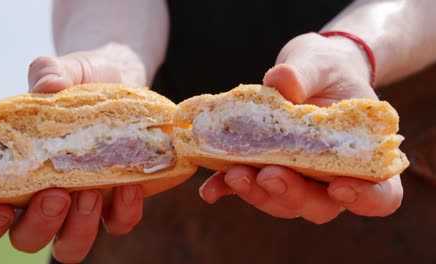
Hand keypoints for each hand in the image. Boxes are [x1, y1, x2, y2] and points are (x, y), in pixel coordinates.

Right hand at [0, 45, 144, 262]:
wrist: (121, 80)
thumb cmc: (81, 80)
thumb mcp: (62, 71)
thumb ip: (48, 73)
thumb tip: (47, 85)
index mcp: (16, 170)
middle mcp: (44, 194)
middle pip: (26, 236)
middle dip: (38, 225)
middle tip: (55, 195)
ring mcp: (82, 202)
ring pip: (69, 244)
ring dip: (78, 228)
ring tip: (91, 193)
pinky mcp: (117, 200)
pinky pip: (117, 224)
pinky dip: (123, 213)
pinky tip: (130, 186)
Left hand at [199, 33, 402, 223]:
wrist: (307, 72)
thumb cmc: (325, 70)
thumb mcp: (319, 63)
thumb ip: (305, 73)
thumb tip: (282, 80)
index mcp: (362, 155)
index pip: (379, 194)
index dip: (365, 198)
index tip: (341, 186)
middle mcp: (330, 176)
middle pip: (321, 206)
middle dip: (294, 195)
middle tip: (270, 175)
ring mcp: (296, 178)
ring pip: (282, 203)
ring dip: (258, 194)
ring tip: (234, 174)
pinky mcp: (264, 170)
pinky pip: (248, 187)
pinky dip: (228, 189)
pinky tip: (211, 188)